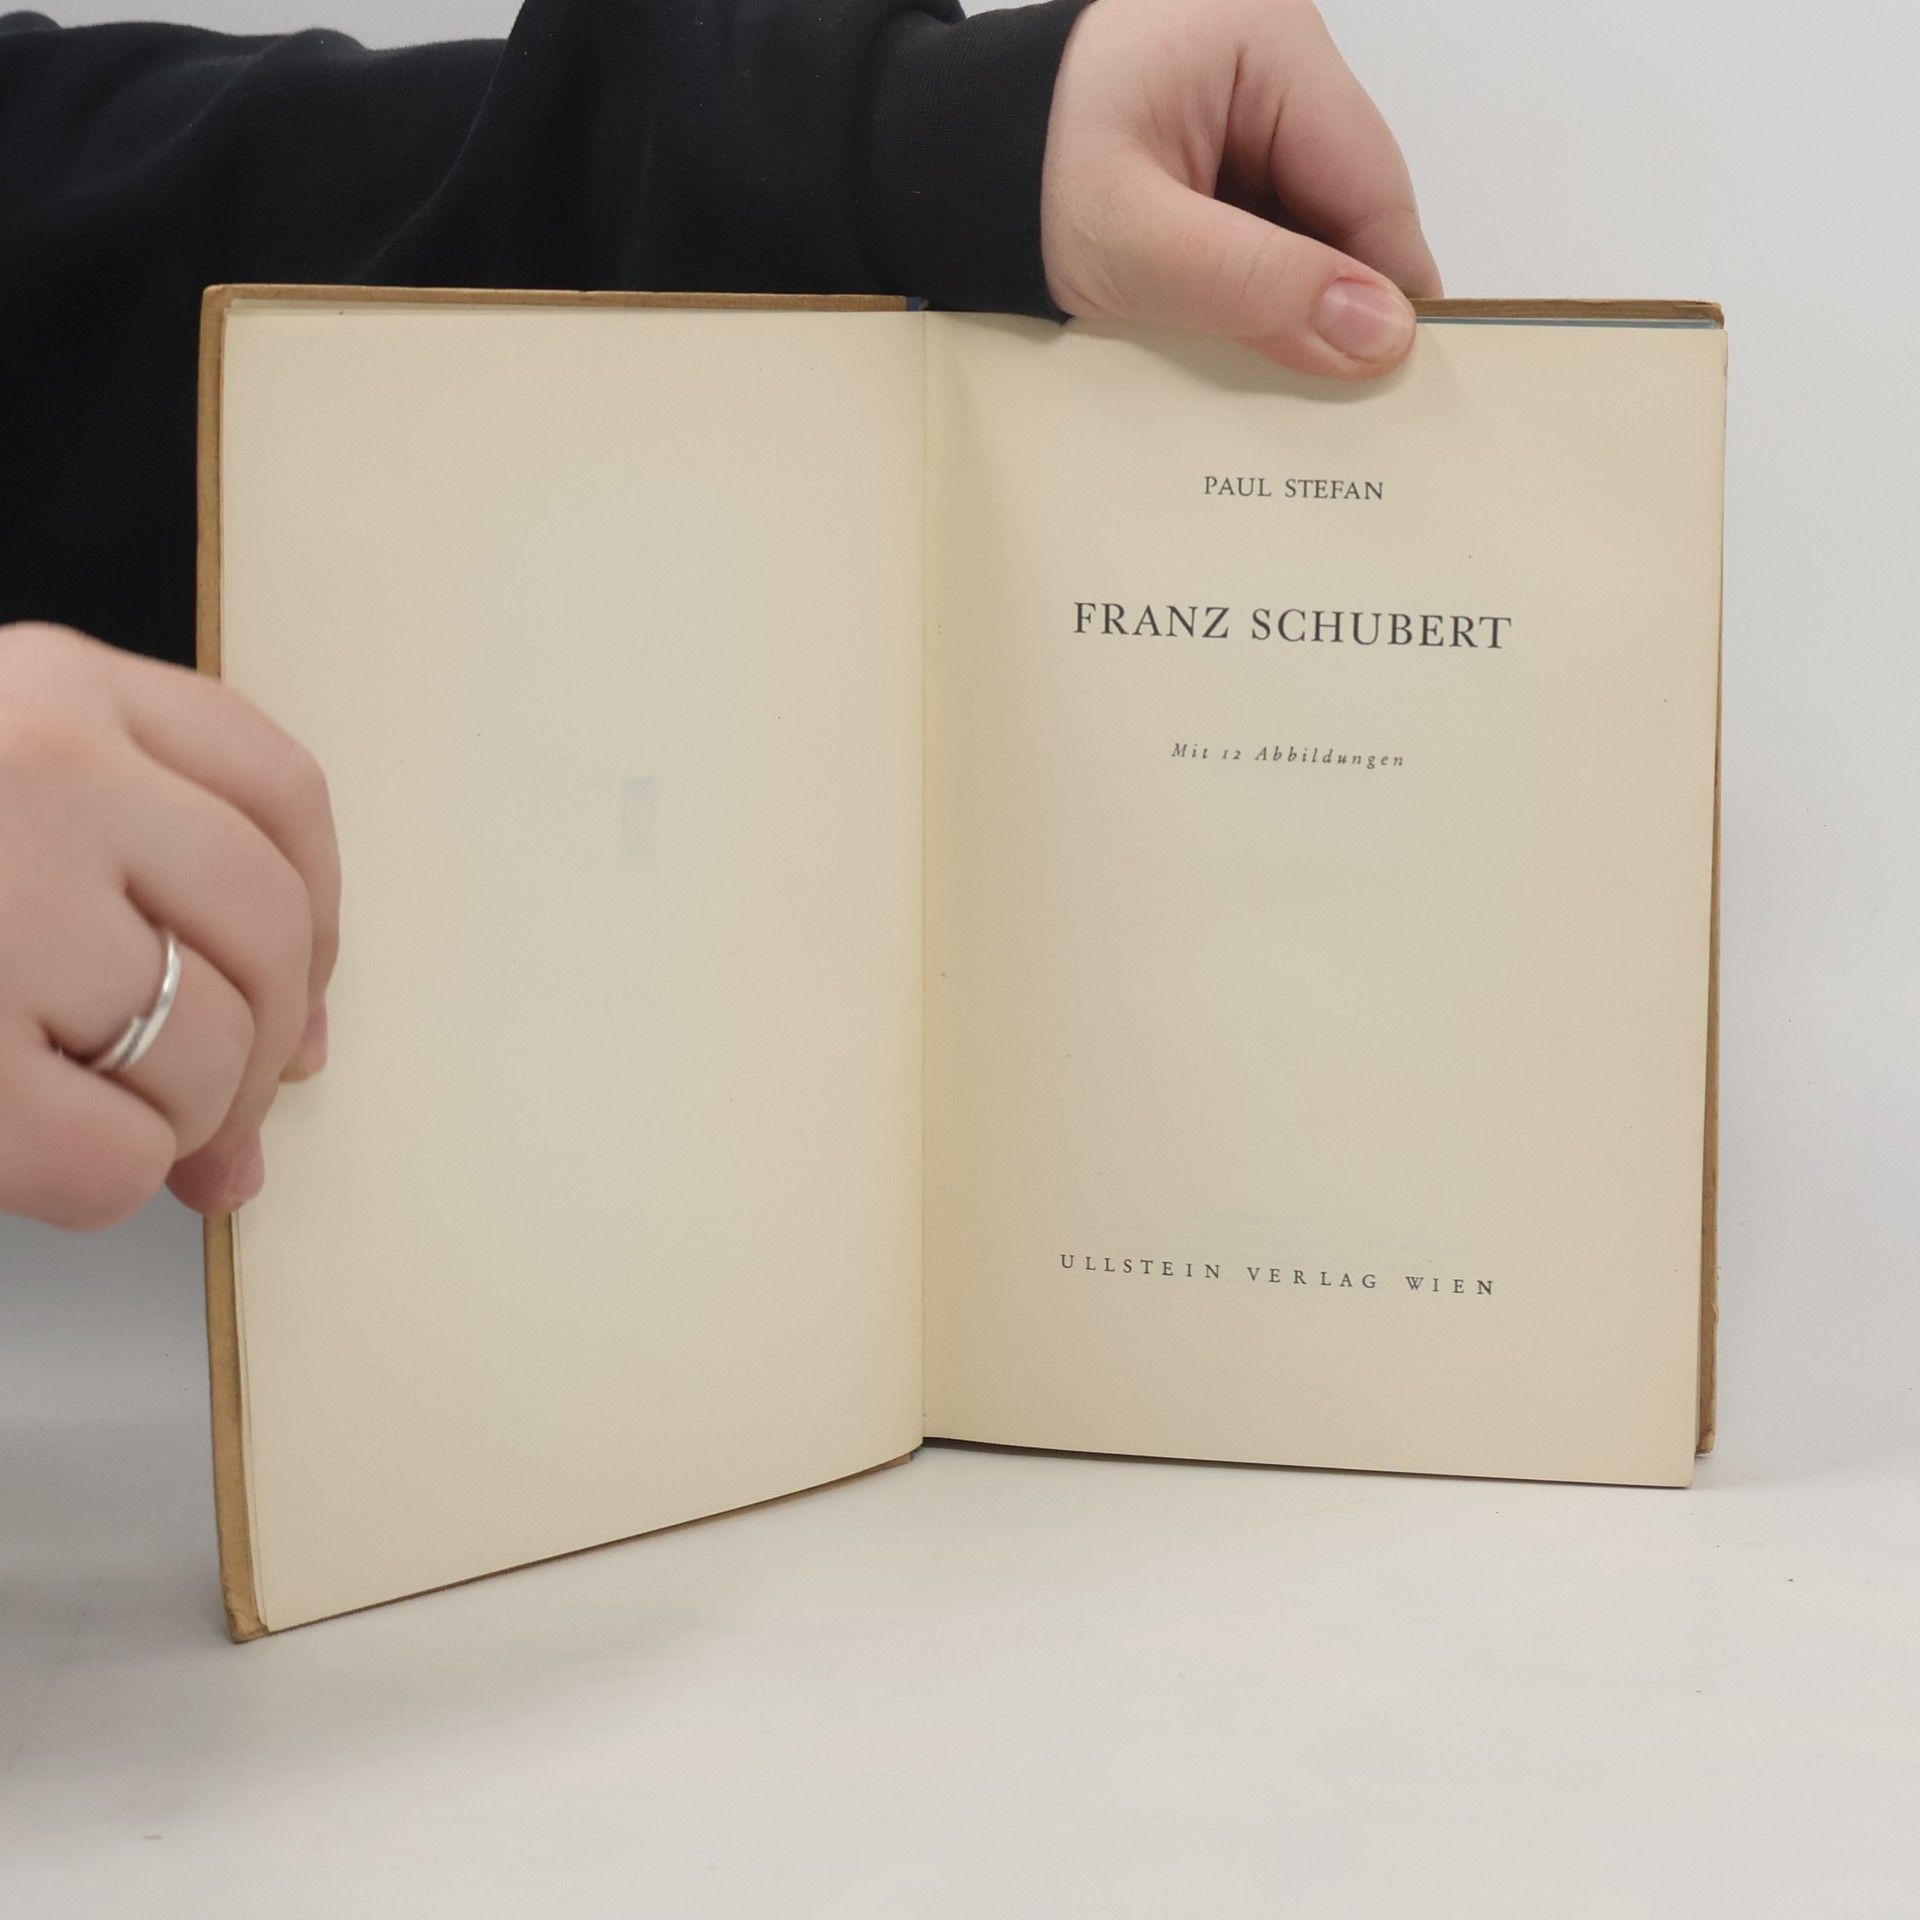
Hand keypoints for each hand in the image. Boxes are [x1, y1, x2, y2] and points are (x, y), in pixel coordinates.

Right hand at [0, 624, 337, 1228]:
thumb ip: (130, 878)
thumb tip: (295, 1065)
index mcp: (52, 685)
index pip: (279, 794)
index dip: (320, 920)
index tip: (304, 998)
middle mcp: (38, 766)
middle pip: (267, 928)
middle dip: (261, 1051)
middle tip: (219, 1113)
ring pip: (204, 1047)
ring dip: (178, 1122)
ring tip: (99, 1123)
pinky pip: (110, 1154)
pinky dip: (102, 1184)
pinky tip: (40, 1161)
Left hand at [1041, 0, 1441, 376]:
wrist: (932, 165)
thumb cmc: (1015, 180)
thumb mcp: (1139, 244)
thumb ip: (1261, 288)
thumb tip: (1381, 334)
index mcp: (1267, 40)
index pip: (1371, 180)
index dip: (1392, 286)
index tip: (1397, 380)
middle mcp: (1272, 56)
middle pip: (1347, 204)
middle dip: (1338, 300)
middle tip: (1339, 404)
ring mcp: (1246, 102)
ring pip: (1311, 225)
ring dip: (1295, 304)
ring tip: (1282, 382)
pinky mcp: (1218, 147)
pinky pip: (1267, 228)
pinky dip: (1258, 290)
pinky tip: (1241, 343)